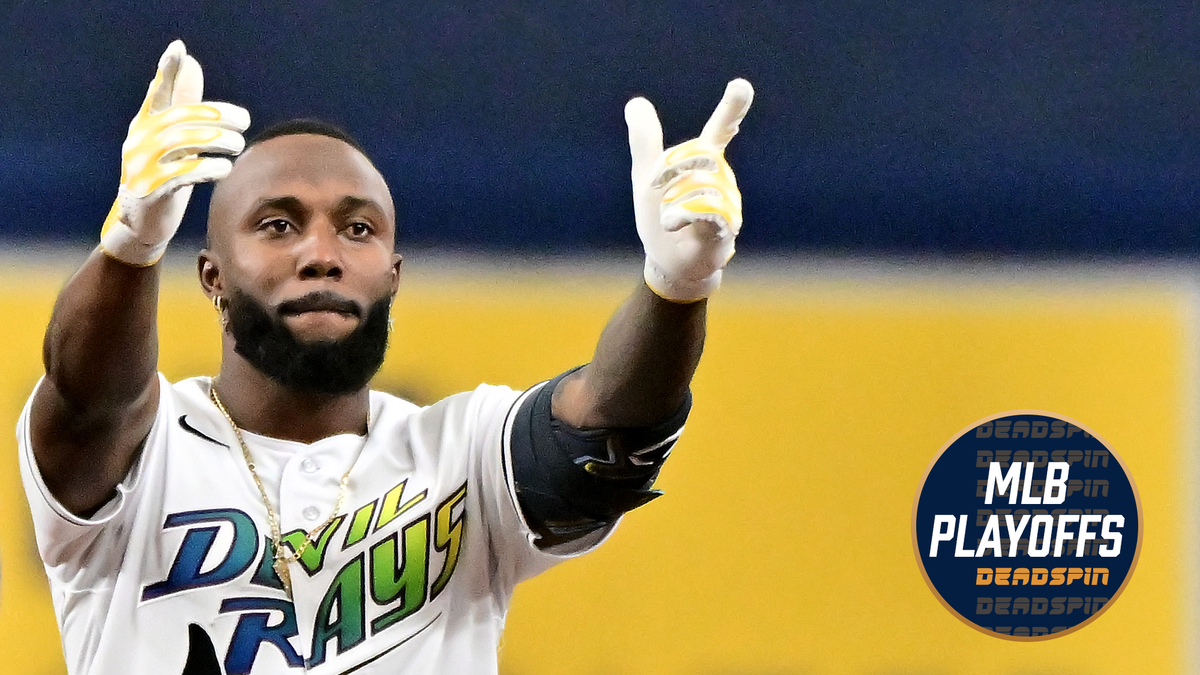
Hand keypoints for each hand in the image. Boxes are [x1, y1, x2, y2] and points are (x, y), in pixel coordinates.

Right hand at [99, 40, 249, 265]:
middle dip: (217, 116)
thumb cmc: (164, 174)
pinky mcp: (150, 190)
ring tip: (238, 143)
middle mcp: (139, 140)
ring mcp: (141, 165)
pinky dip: (207, 168)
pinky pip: (181, 174)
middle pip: (180, 118)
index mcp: (145, 124)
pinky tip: (225, 167)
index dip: (167, 71)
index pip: (157, 93)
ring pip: (181, 143)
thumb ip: (184, 106)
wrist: (143, 223)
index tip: (179, 49)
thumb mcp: (173, 140)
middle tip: (245, 120)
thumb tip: (192, 65)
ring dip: (216, 140)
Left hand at [625, 79, 753, 302]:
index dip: (730, 109)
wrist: (668, 262)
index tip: (741, 86)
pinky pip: (706, 209)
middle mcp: (722, 178)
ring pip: (698, 186)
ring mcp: (728, 203)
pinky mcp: (726, 227)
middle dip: (668, 174)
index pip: (720, 130)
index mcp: (703, 162)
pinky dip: (682, 216)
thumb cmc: (661, 217)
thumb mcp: (646, 176)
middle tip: (660, 198)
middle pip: (695, 158)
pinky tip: (676, 225)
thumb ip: (645, 141)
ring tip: (672, 221)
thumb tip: (636, 102)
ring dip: (672, 203)